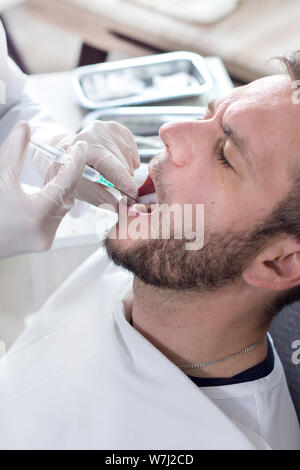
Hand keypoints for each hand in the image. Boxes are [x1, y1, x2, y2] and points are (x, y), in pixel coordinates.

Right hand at [0, 122, 86, 258]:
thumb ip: (15, 151)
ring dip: (63, 184)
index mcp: (36, 214)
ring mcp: (44, 239)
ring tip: (60, 163)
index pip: (66, 183)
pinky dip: (55, 197)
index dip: (76, 162)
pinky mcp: (42, 241)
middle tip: (71, 152)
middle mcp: (45, 230)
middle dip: (70, 172)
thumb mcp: (0, 177)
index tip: (81, 146)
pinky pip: (55, 215)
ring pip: (63, 206)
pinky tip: (50, 181)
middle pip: (67, 195)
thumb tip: (25, 126)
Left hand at [34, 121, 139, 208]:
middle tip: (107, 182)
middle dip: (121, 180)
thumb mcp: (84, 189)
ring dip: (123, 171)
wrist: (67, 152)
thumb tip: (122, 209)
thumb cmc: (74, 173)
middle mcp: (98, 132)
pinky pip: (133, 153)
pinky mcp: (118, 127)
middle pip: (125, 167)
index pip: (114, 168)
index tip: (134, 197)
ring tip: (106, 170)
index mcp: (87, 148)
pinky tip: (112, 161)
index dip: (126, 184)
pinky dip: (127, 161)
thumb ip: (104, 199)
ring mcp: (109, 127)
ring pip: (131, 161)